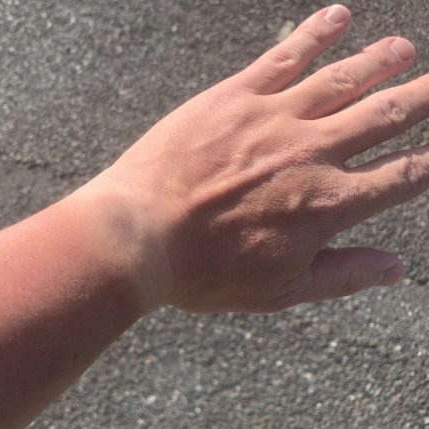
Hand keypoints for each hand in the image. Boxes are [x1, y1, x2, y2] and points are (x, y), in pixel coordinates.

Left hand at [91, 4, 428, 312]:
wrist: (139, 235)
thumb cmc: (204, 271)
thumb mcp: (279, 290)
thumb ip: (342, 275)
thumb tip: (396, 269)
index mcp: (328, 205)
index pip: (403, 176)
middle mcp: (312, 154)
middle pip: (385, 115)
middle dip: (423, 96)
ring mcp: (274, 118)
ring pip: (343, 79)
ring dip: (380, 61)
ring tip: (402, 50)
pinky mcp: (235, 96)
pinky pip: (286, 55)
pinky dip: (317, 33)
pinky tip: (339, 16)